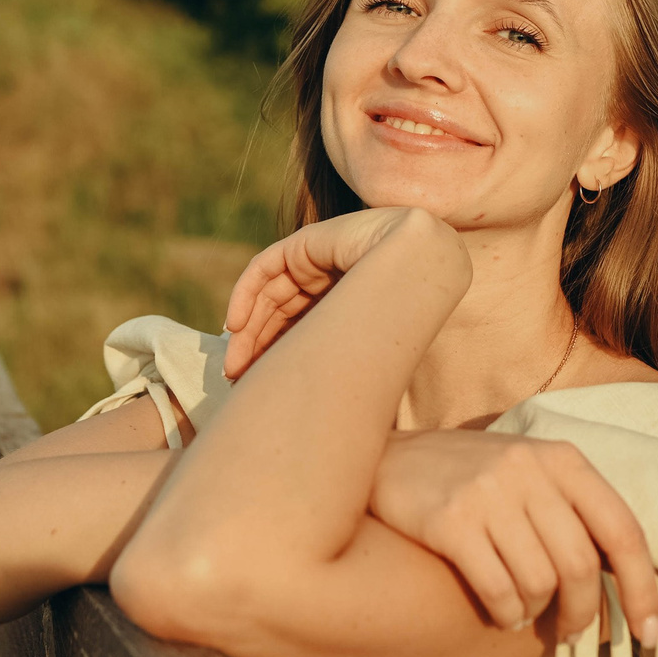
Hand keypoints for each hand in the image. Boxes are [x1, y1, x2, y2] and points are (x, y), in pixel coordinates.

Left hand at [221, 208, 447, 377]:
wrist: (423, 264)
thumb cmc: (405, 316)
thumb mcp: (359, 344)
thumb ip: (335, 358)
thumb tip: (308, 413)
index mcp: (350, 303)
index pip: (302, 330)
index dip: (277, 357)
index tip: (255, 387)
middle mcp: (334, 281)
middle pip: (282, 315)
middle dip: (257, 347)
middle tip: (236, 378)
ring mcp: (319, 260)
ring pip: (270, 295)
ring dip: (247, 329)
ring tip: (235, 364)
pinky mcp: (306, 243)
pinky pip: (265, 267)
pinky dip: (245, 294)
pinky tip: (234, 325)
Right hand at [371, 427, 657, 641]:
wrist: (384, 459)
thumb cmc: (468, 478)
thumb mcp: (528, 474)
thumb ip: (572, 512)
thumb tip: (623, 579)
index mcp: (562, 459)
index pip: (623, 531)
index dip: (642, 589)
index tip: (648, 635)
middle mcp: (529, 469)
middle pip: (580, 565)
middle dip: (582, 613)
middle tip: (569, 632)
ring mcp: (488, 493)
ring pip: (540, 582)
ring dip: (536, 613)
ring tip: (523, 612)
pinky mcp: (449, 520)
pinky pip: (498, 589)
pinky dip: (505, 614)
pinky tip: (498, 613)